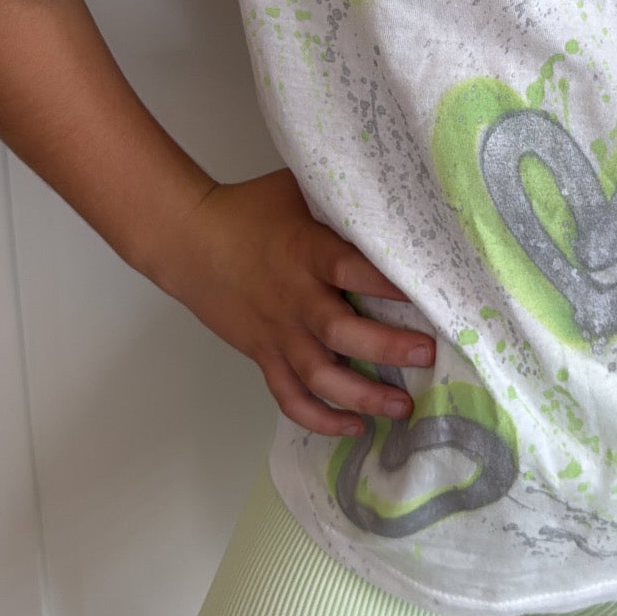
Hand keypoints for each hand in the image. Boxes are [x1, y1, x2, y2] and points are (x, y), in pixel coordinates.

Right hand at [152, 167, 435, 435]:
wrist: (188, 239)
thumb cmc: (251, 209)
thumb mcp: (299, 190)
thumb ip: (340, 202)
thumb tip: (396, 200)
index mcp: (307, 251)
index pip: (351, 268)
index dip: (388, 284)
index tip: (428, 295)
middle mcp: (295, 297)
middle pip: (341, 332)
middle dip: (387, 349)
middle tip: (427, 356)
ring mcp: (277, 331)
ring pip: (320, 375)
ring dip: (362, 395)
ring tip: (402, 406)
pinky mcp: (262, 353)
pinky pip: (289, 395)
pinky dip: (320, 418)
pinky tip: (354, 426)